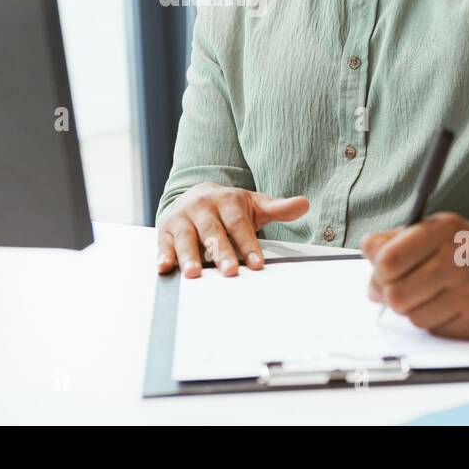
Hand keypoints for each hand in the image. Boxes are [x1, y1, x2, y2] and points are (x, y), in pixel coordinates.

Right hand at [157, 183, 308, 277]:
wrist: (195, 194)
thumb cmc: (229, 207)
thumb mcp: (254, 205)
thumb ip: (278, 207)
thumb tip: (304, 204)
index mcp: (226, 200)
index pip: (238, 223)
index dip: (248, 243)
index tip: (257, 264)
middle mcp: (203, 207)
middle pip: (213, 231)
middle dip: (221, 252)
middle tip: (230, 271)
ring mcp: (183, 218)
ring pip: (186, 238)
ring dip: (189, 256)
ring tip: (194, 274)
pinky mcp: (166, 230)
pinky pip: (164, 243)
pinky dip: (164, 255)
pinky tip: (164, 267)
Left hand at [360, 211, 468, 338]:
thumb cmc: (468, 250)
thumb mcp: (435, 230)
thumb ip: (396, 238)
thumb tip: (366, 250)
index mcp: (444, 230)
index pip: (389, 260)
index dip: (377, 272)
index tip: (382, 273)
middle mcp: (460, 259)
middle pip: (396, 294)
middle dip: (390, 296)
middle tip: (397, 291)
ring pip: (413, 317)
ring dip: (414, 310)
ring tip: (429, 296)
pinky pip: (436, 332)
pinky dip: (435, 323)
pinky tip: (449, 307)